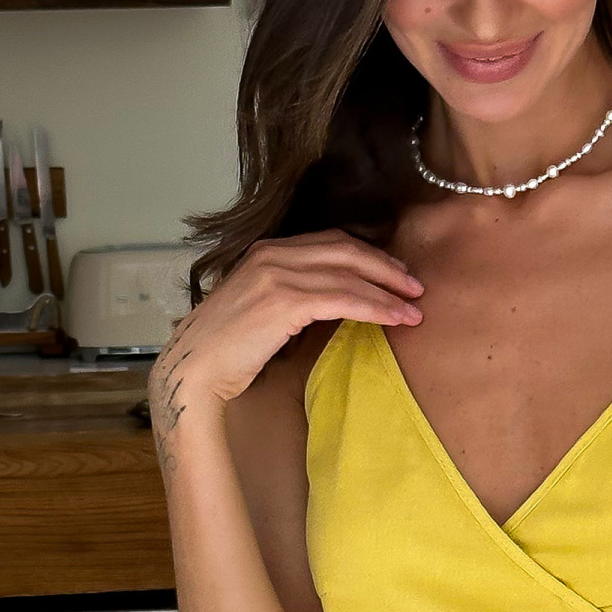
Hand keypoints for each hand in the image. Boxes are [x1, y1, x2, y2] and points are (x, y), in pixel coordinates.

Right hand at [148, 229, 424, 439]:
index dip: (368, 255)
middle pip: (346, 250)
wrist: (196, 369)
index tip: (394, 272)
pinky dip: (375, 307)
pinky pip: (344, 298)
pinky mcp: (285, 301)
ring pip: (350, 274)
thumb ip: (292, 295)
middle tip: (416, 286)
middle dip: (387, 267)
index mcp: (266, 251)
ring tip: (415, 309)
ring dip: (389, 291)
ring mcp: (277, 274)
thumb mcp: (262, 310)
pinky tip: (395, 319)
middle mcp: (272, 255)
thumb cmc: (227, 350)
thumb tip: (333, 302)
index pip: (330, 242)